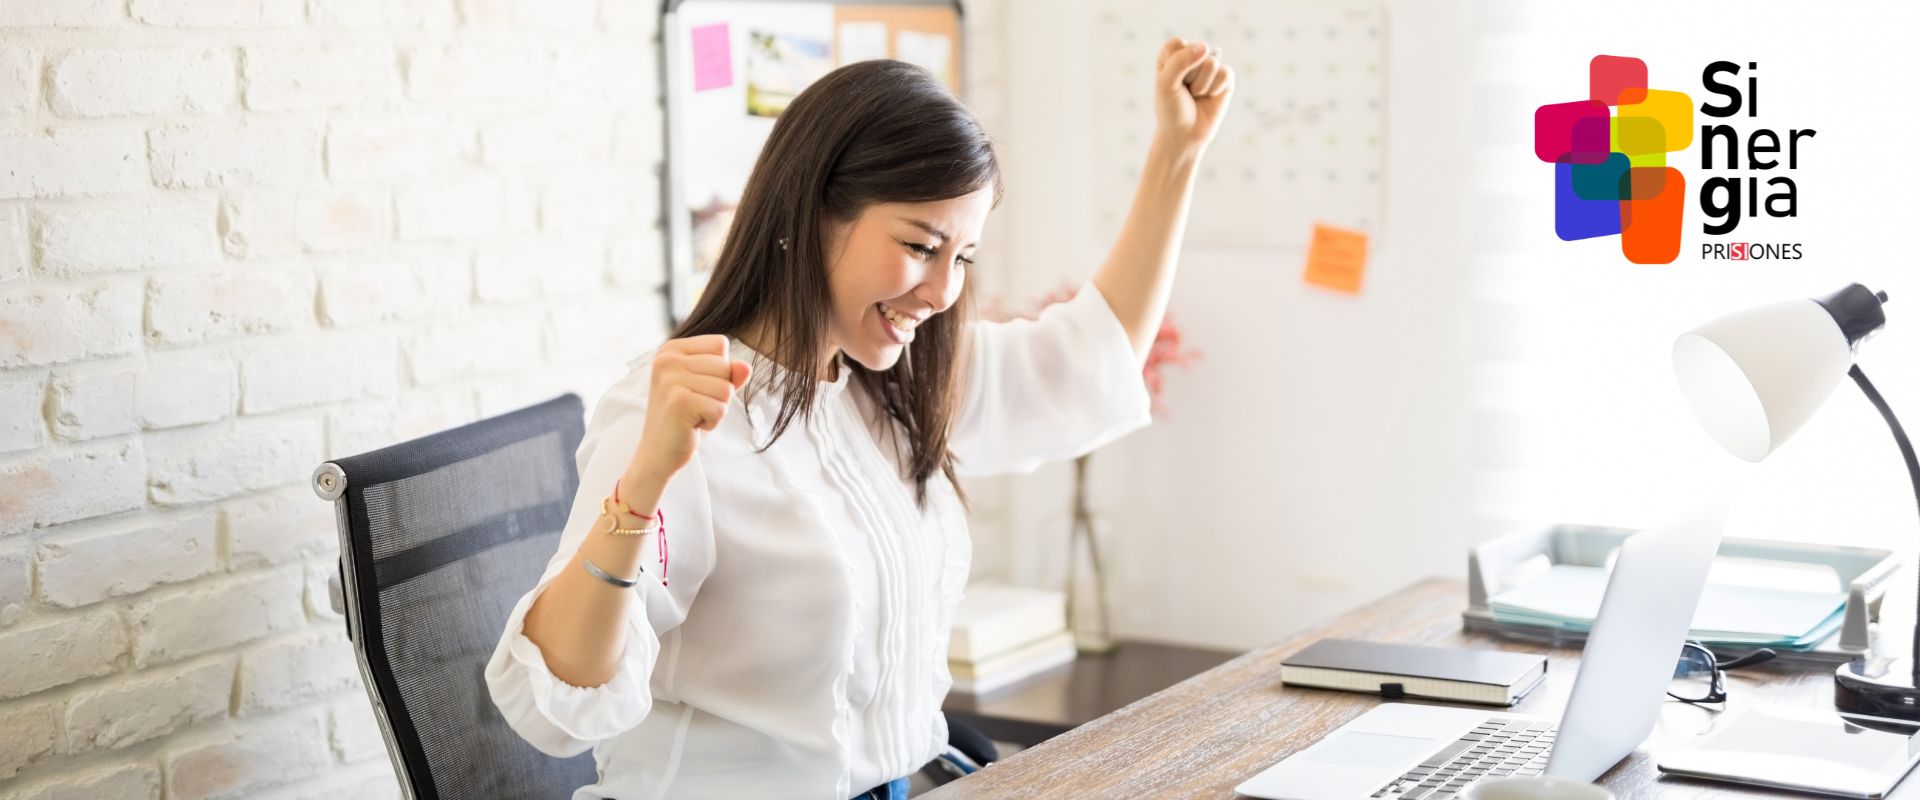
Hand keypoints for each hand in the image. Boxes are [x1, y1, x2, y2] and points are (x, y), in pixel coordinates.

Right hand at [626, 335, 751, 501]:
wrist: (657, 453)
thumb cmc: (685, 418)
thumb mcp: (709, 390)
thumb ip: (729, 374)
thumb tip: (746, 366)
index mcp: (671, 349)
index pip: (719, 345)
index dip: (719, 371)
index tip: (696, 389)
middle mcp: (667, 359)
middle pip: (725, 366)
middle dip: (719, 393)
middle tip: (694, 407)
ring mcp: (671, 379)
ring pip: (726, 389)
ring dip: (716, 409)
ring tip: (693, 416)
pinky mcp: (679, 401)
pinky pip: (721, 408)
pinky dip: (712, 422)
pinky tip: (691, 426)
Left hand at [1152, 37, 1235, 157]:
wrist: (1185, 135)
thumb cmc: (1171, 109)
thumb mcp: (1166, 83)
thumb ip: (1180, 61)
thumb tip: (1205, 47)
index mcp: (1172, 54)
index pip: (1178, 44)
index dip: (1174, 65)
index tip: (1170, 81)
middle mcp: (1192, 56)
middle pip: (1197, 52)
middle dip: (1189, 77)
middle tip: (1185, 91)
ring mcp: (1210, 66)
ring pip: (1211, 63)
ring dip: (1202, 85)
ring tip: (1196, 95)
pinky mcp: (1226, 78)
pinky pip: (1225, 73)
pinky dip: (1215, 89)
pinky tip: (1209, 97)